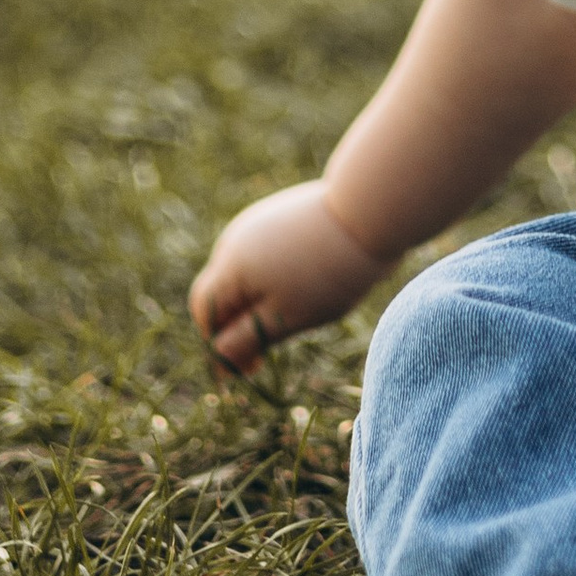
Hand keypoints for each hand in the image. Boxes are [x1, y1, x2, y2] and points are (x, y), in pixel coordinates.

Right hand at [188, 182, 391, 376]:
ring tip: (301, 310)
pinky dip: (276, 275)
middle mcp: (237, 238)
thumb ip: (247, 340)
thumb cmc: (328, 272)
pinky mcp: (283, 213)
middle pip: (223, 290)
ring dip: (260, 298)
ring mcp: (260, 221)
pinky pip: (267, 253)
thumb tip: (218, 364)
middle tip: (276, 343)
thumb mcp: (285, 318)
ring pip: (247, 271)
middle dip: (241, 321)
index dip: (220, 343)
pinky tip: (311, 282)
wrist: (370, 210)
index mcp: (231, 266)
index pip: (205, 311)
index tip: (254, 365)